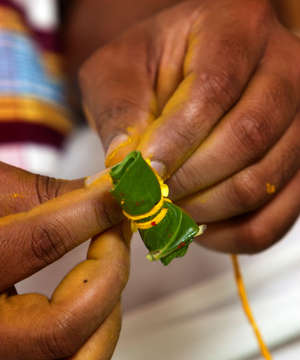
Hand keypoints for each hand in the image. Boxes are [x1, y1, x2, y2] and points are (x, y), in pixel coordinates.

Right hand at [0, 163, 128, 359]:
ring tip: (101, 290)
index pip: (40, 244)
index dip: (94, 214)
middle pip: (64, 330)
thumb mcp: (0, 195)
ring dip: (104, 332)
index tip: (120, 199)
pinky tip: (88, 331)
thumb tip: (116, 191)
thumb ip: (56, 197)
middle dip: (108, 280)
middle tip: (114, 243)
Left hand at [80, 0, 299, 253]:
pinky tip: (199, 226)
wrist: (183, 76)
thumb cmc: (150, 70)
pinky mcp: (299, 166)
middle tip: (152, 199)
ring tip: (170, 210)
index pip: (214, 90)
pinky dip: (233, 235)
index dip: (176, 140)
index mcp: (237, 27)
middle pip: (248, 138)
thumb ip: (119, 115)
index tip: (143, 173)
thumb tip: (127, 174)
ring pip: (263, 182)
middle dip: (190, 181)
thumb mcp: (119, 74)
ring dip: (208, 209)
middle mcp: (285, 68)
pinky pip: (276, 218)